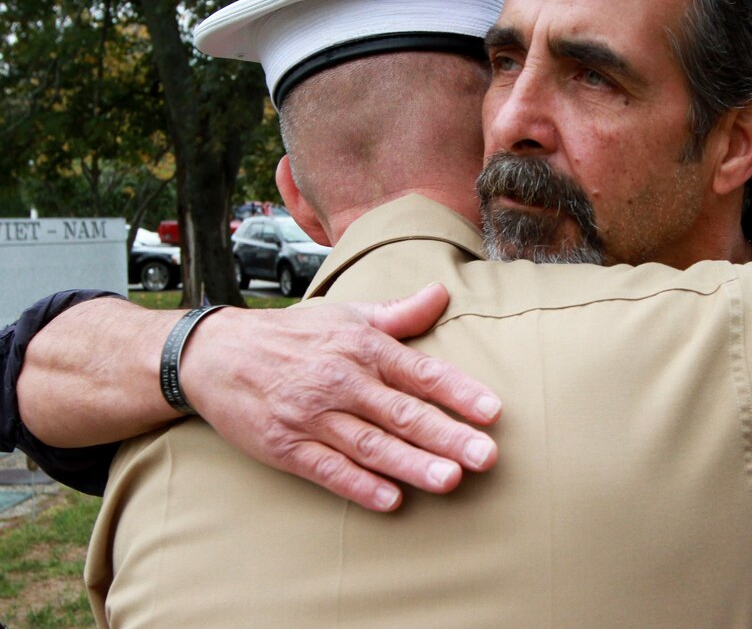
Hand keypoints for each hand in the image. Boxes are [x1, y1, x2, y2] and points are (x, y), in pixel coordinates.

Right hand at [181, 283, 500, 511]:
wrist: (218, 354)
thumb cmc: (294, 334)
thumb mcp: (347, 315)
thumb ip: (399, 314)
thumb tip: (442, 292)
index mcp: (362, 347)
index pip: (420, 371)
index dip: (459, 391)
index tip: (493, 410)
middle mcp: (342, 381)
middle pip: (402, 413)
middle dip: (446, 435)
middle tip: (486, 456)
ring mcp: (314, 416)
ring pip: (371, 445)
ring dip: (412, 464)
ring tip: (450, 480)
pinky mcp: (286, 446)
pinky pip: (328, 469)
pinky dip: (358, 485)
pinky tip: (390, 500)